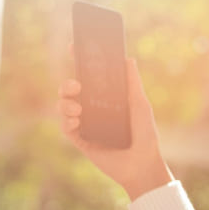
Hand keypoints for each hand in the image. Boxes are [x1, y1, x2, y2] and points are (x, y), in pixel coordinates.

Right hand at [57, 55, 173, 200]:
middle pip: (71, 90)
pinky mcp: (80, 140)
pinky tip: (77, 119)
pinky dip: (68, 121)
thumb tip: (127, 58)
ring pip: (64, 106)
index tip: (73, 45)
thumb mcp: (139, 105)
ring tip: (78, 107)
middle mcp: (93, 108)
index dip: (79, 61)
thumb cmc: (145, 134)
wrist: (142, 164)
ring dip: (65, 103)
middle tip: (77, 84)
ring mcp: (85, 124)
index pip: (89, 76)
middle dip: (67, 84)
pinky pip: (66, 127)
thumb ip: (131, 83)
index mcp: (106, 97)